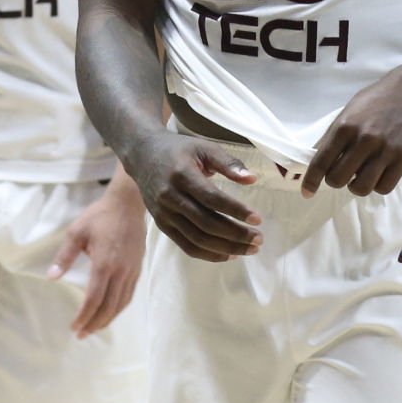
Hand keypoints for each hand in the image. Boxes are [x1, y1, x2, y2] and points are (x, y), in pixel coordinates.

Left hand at [48, 179, 145, 337]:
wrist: (129, 203)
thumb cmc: (100, 216)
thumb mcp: (77, 232)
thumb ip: (64, 256)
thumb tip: (52, 277)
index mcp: (104, 263)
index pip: (94, 299)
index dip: (84, 316)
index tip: (74, 327)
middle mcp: (120, 271)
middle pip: (108, 306)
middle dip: (95, 324)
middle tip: (82, 334)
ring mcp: (131, 270)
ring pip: (121, 303)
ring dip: (108, 319)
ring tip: (95, 328)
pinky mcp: (138, 267)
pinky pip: (129, 294)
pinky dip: (119, 307)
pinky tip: (111, 311)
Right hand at [125, 133, 259, 262]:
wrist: (143, 154)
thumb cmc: (179, 150)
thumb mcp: (204, 148)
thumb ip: (228, 163)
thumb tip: (252, 179)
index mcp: (182, 175)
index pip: (212, 198)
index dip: (235, 210)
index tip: (257, 219)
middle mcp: (170, 197)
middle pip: (206, 223)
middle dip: (235, 234)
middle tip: (258, 238)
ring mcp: (164, 214)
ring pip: (197, 239)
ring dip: (226, 248)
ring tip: (249, 249)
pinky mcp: (162, 225)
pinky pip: (186, 245)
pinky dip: (208, 254)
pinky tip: (228, 255)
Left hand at [300, 71, 401, 197]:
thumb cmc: (375, 101)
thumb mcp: (347, 112)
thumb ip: (333, 136)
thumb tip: (315, 160)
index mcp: (345, 127)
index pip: (321, 162)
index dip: (311, 181)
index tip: (307, 192)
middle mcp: (364, 139)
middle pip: (338, 179)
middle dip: (335, 180)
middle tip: (342, 173)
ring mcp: (385, 150)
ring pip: (361, 188)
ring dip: (356, 185)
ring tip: (361, 175)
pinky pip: (384, 187)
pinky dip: (377, 186)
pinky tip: (378, 174)